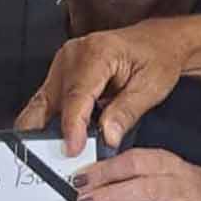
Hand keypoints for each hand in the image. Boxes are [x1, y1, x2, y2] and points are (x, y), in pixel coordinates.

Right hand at [12, 27, 189, 154]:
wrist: (158, 41)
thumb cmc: (157, 58)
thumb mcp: (152, 87)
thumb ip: (126, 112)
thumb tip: (107, 136)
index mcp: (98, 52)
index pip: (76, 96)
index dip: (72, 126)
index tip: (73, 149)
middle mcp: (74, 54)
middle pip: (52, 100)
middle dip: (52, 133)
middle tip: (60, 159)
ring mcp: (63, 63)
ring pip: (43, 102)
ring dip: (46, 128)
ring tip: (58, 152)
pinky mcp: (60, 73)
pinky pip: (47, 100)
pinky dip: (50, 121)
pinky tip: (58, 138)